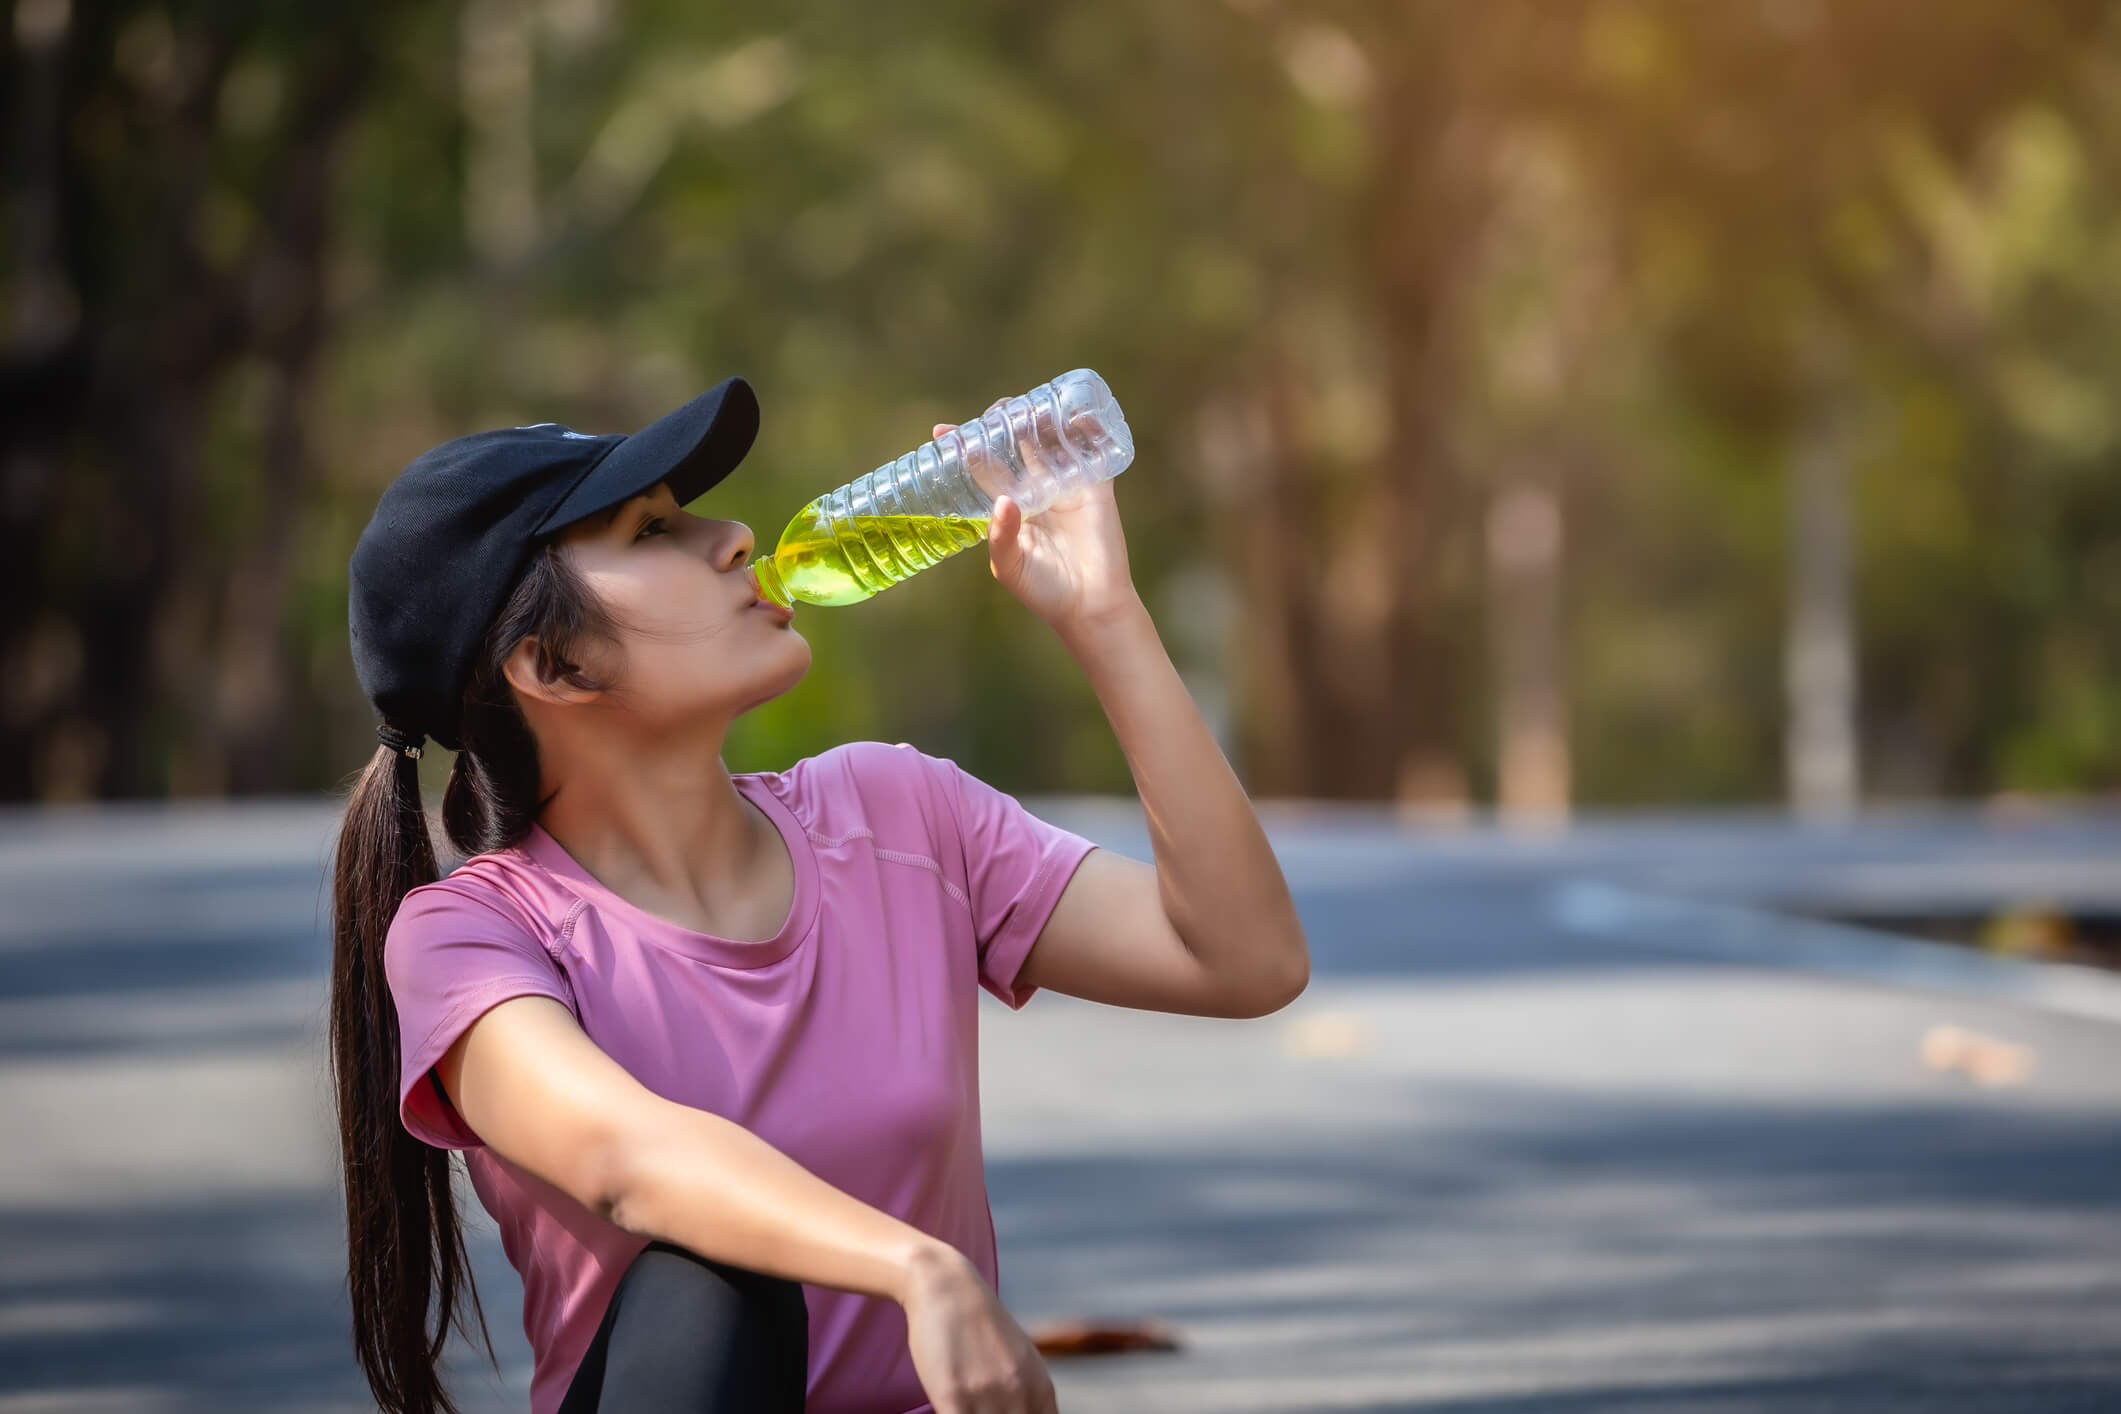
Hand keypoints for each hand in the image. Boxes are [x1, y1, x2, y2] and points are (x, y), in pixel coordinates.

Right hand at [900, 1242, 1058, 1413]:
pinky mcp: (954, 1396)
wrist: (947, 1286)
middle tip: (982, 1413)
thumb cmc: (980, 1325)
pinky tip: (951, 1410)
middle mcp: (1021, 1395)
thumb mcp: (1020, 1358)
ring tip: (968, 1409)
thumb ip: (1029, 1394)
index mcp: (1041, 1389)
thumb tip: (1033, 1412)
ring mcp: (988, 1396)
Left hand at [932, 419, 1140, 632]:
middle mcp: (1035, 492)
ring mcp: (1065, 487)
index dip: (964, 448)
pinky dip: (1086, 429)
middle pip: (1016, 447)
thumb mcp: (1009, 565)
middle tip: (997, 409)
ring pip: (1049, 443)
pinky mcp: (1095, 488)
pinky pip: (1091, 451)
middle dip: (1005, 424)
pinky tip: (1076, 410)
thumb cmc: (1044, 591)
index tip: (942, 431)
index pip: (982, 469)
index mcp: (1009, 508)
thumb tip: (1004, 500)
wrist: (1090, 606)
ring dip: (1040, 420)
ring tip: (1029, 402)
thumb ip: (1000, 535)